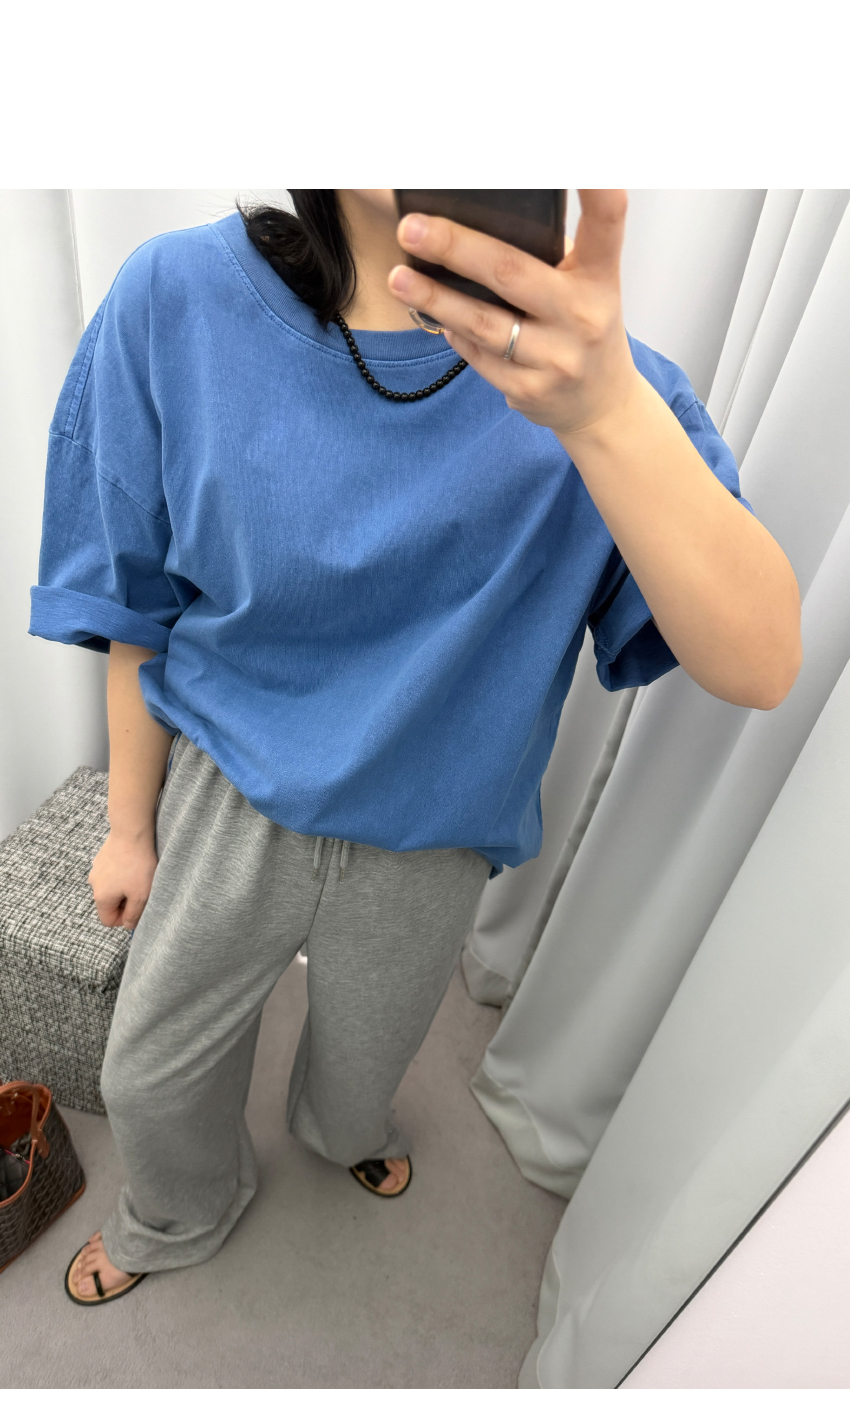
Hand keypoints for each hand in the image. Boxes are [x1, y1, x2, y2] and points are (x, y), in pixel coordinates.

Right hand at [88, 829, 157, 930]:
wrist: (131, 832)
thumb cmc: (137, 865)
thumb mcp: (141, 896)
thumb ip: (134, 915)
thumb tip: (128, 925)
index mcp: (101, 898)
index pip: (107, 921)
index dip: (124, 919)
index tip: (138, 908)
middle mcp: (94, 884)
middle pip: (109, 903)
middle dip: (125, 901)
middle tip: (142, 890)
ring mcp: (96, 869)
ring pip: (111, 887)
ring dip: (124, 886)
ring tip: (139, 875)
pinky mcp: (102, 857)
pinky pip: (112, 873)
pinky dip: (122, 873)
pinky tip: (134, 864)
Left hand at [389, 190, 640, 442]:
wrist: (601, 404)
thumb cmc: (583, 326)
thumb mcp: (586, 287)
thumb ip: (549, 258)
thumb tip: (473, 219)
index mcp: (600, 277)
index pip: (606, 224)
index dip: (597, 191)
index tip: (584, 157)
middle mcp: (583, 316)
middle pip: (510, 272)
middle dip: (455, 247)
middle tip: (411, 227)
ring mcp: (556, 358)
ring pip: (482, 323)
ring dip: (435, 298)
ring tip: (398, 278)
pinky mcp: (530, 391)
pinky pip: (478, 356)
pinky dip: (453, 333)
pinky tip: (436, 316)